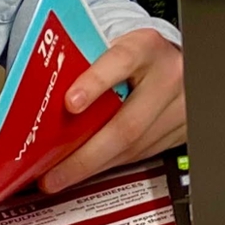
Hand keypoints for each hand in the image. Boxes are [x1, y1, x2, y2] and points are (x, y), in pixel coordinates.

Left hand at [41, 28, 184, 193]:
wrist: (172, 64)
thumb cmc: (131, 58)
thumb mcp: (111, 49)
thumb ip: (85, 66)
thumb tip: (43, 103)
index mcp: (146, 47)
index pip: (120, 60)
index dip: (95, 82)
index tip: (70, 103)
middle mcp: (168, 76)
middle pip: (128, 124)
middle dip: (86, 155)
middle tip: (53, 173)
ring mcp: (179, 106)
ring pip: (135, 147)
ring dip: (94, 167)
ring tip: (61, 178)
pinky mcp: (181, 130)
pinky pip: (142, 154)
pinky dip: (110, 164)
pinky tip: (89, 170)